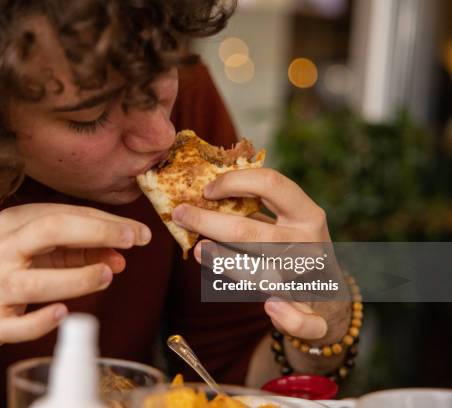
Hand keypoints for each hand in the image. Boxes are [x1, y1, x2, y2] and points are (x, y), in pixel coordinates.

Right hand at [0, 203, 150, 352]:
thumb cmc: (7, 271)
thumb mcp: (38, 252)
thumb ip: (79, 252)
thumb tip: (120, 256)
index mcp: (14, 224)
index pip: (64, 214)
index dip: (104, 221)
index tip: (138, 232)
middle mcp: (2, 250)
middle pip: (48, 231)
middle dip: (95, 232)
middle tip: (130, 240)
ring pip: (36, 281)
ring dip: (77, 278)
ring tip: (107, 275)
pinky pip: (17, 325)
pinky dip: (41, 321)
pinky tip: (64, 313)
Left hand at [171, 168, 348, 342]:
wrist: (329, 293)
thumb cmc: (290, 247)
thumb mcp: (282, 221)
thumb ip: (251, 211)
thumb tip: (201, 198)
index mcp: (308, 214)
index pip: (271, 184)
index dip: (234, 182)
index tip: (206, 190)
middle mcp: (311, 243)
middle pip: (250, 232)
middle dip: (209, 222)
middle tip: (181, 215)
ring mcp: (312, 278)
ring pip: (261, 273)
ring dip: (225, 263)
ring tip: (197, 250)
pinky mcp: (314, 312)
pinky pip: (305, 320)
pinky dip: (289, 317)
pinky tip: (271, 307)